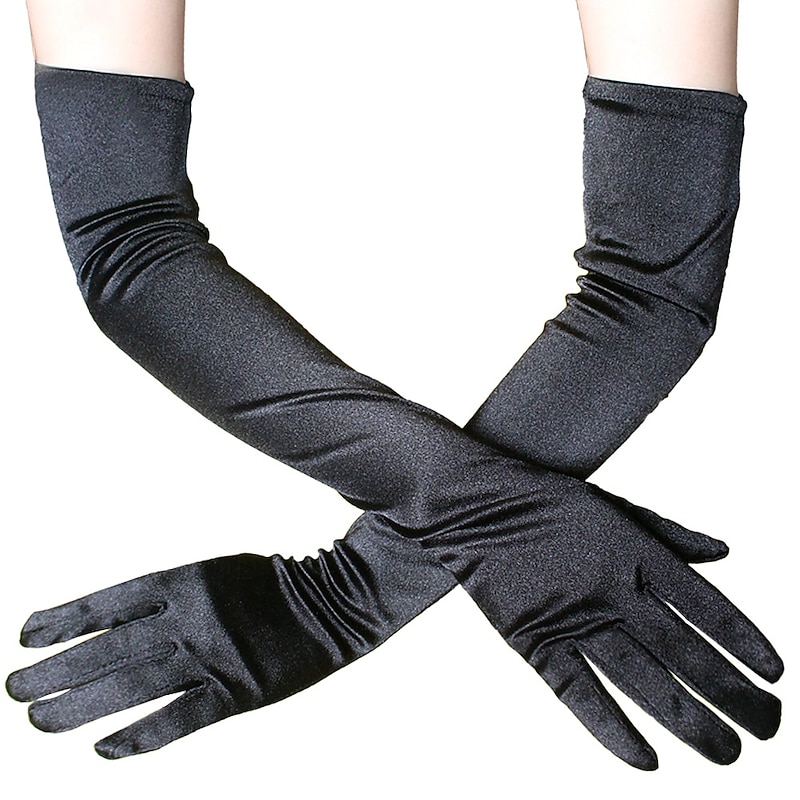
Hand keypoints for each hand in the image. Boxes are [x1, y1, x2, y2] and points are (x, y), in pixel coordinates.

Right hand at [422, 478, 782, 768]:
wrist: (473, 505)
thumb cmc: (545, 500)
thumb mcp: (613, 504)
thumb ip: (669, 532)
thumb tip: (723, 553)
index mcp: (635, 552)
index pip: (707, 606)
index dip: (745, 643)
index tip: (775, 676)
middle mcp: (613, 589)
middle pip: (688, 655)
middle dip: (736, 696)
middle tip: (770, 727)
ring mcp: (574, 619)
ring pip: (645, 684)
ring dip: (692, 723)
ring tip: (730, 754)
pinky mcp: (535, 642)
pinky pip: (580, 694)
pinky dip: (612, 730)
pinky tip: (647, 760)